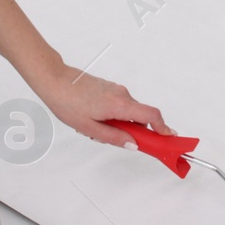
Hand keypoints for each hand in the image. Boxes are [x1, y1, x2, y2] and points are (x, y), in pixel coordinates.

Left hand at [35, 65, 172, 146]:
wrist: (54, 80)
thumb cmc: (68, 102)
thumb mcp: (90, 128)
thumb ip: (114, 137)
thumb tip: (133, 144)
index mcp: (120, 104)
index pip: (151, 115)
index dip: (163, 128)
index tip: (170, 139)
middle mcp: (122, 94)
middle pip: (142, 115)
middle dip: (139, 132)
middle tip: (131, 145)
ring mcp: (116, 90)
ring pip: (129, 111)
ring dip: (123, 124)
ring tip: (97, 130)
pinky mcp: (109, 89)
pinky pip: (121, 105)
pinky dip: (117, 116)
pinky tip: (96, 121)